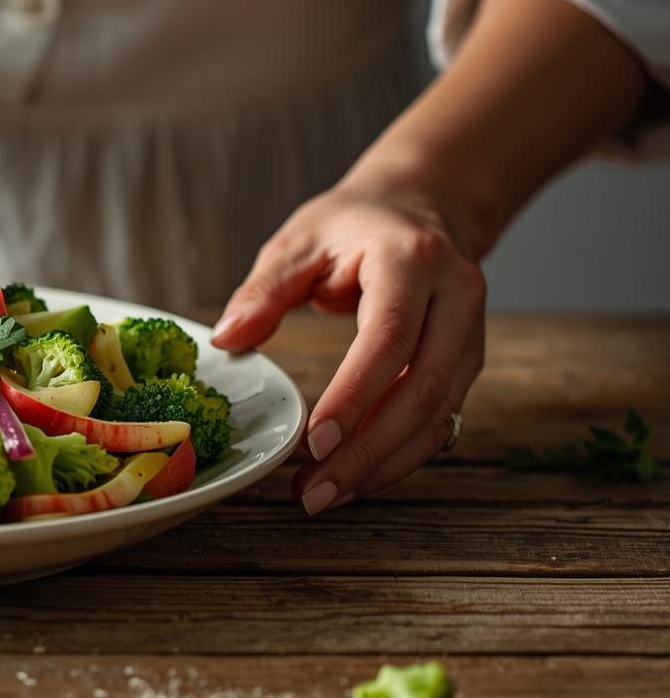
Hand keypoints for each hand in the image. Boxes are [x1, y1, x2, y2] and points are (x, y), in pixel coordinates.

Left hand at [211, 164, 486, 514]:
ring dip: (384, 463)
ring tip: (327, 494)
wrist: (422, 203)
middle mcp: (456, 296)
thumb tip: (227, 338)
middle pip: (422, 388)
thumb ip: (264, 290)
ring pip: (439, 414)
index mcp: (412, 260)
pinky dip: (399, 455)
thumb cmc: (354, 223)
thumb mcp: (299, 239)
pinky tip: (357, 477)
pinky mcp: (467, 360)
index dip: (355, 394)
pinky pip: (440, 418)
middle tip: (315, 490)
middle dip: (367, 449)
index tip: (315, 441)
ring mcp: (471, 331)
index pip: (389, 337)